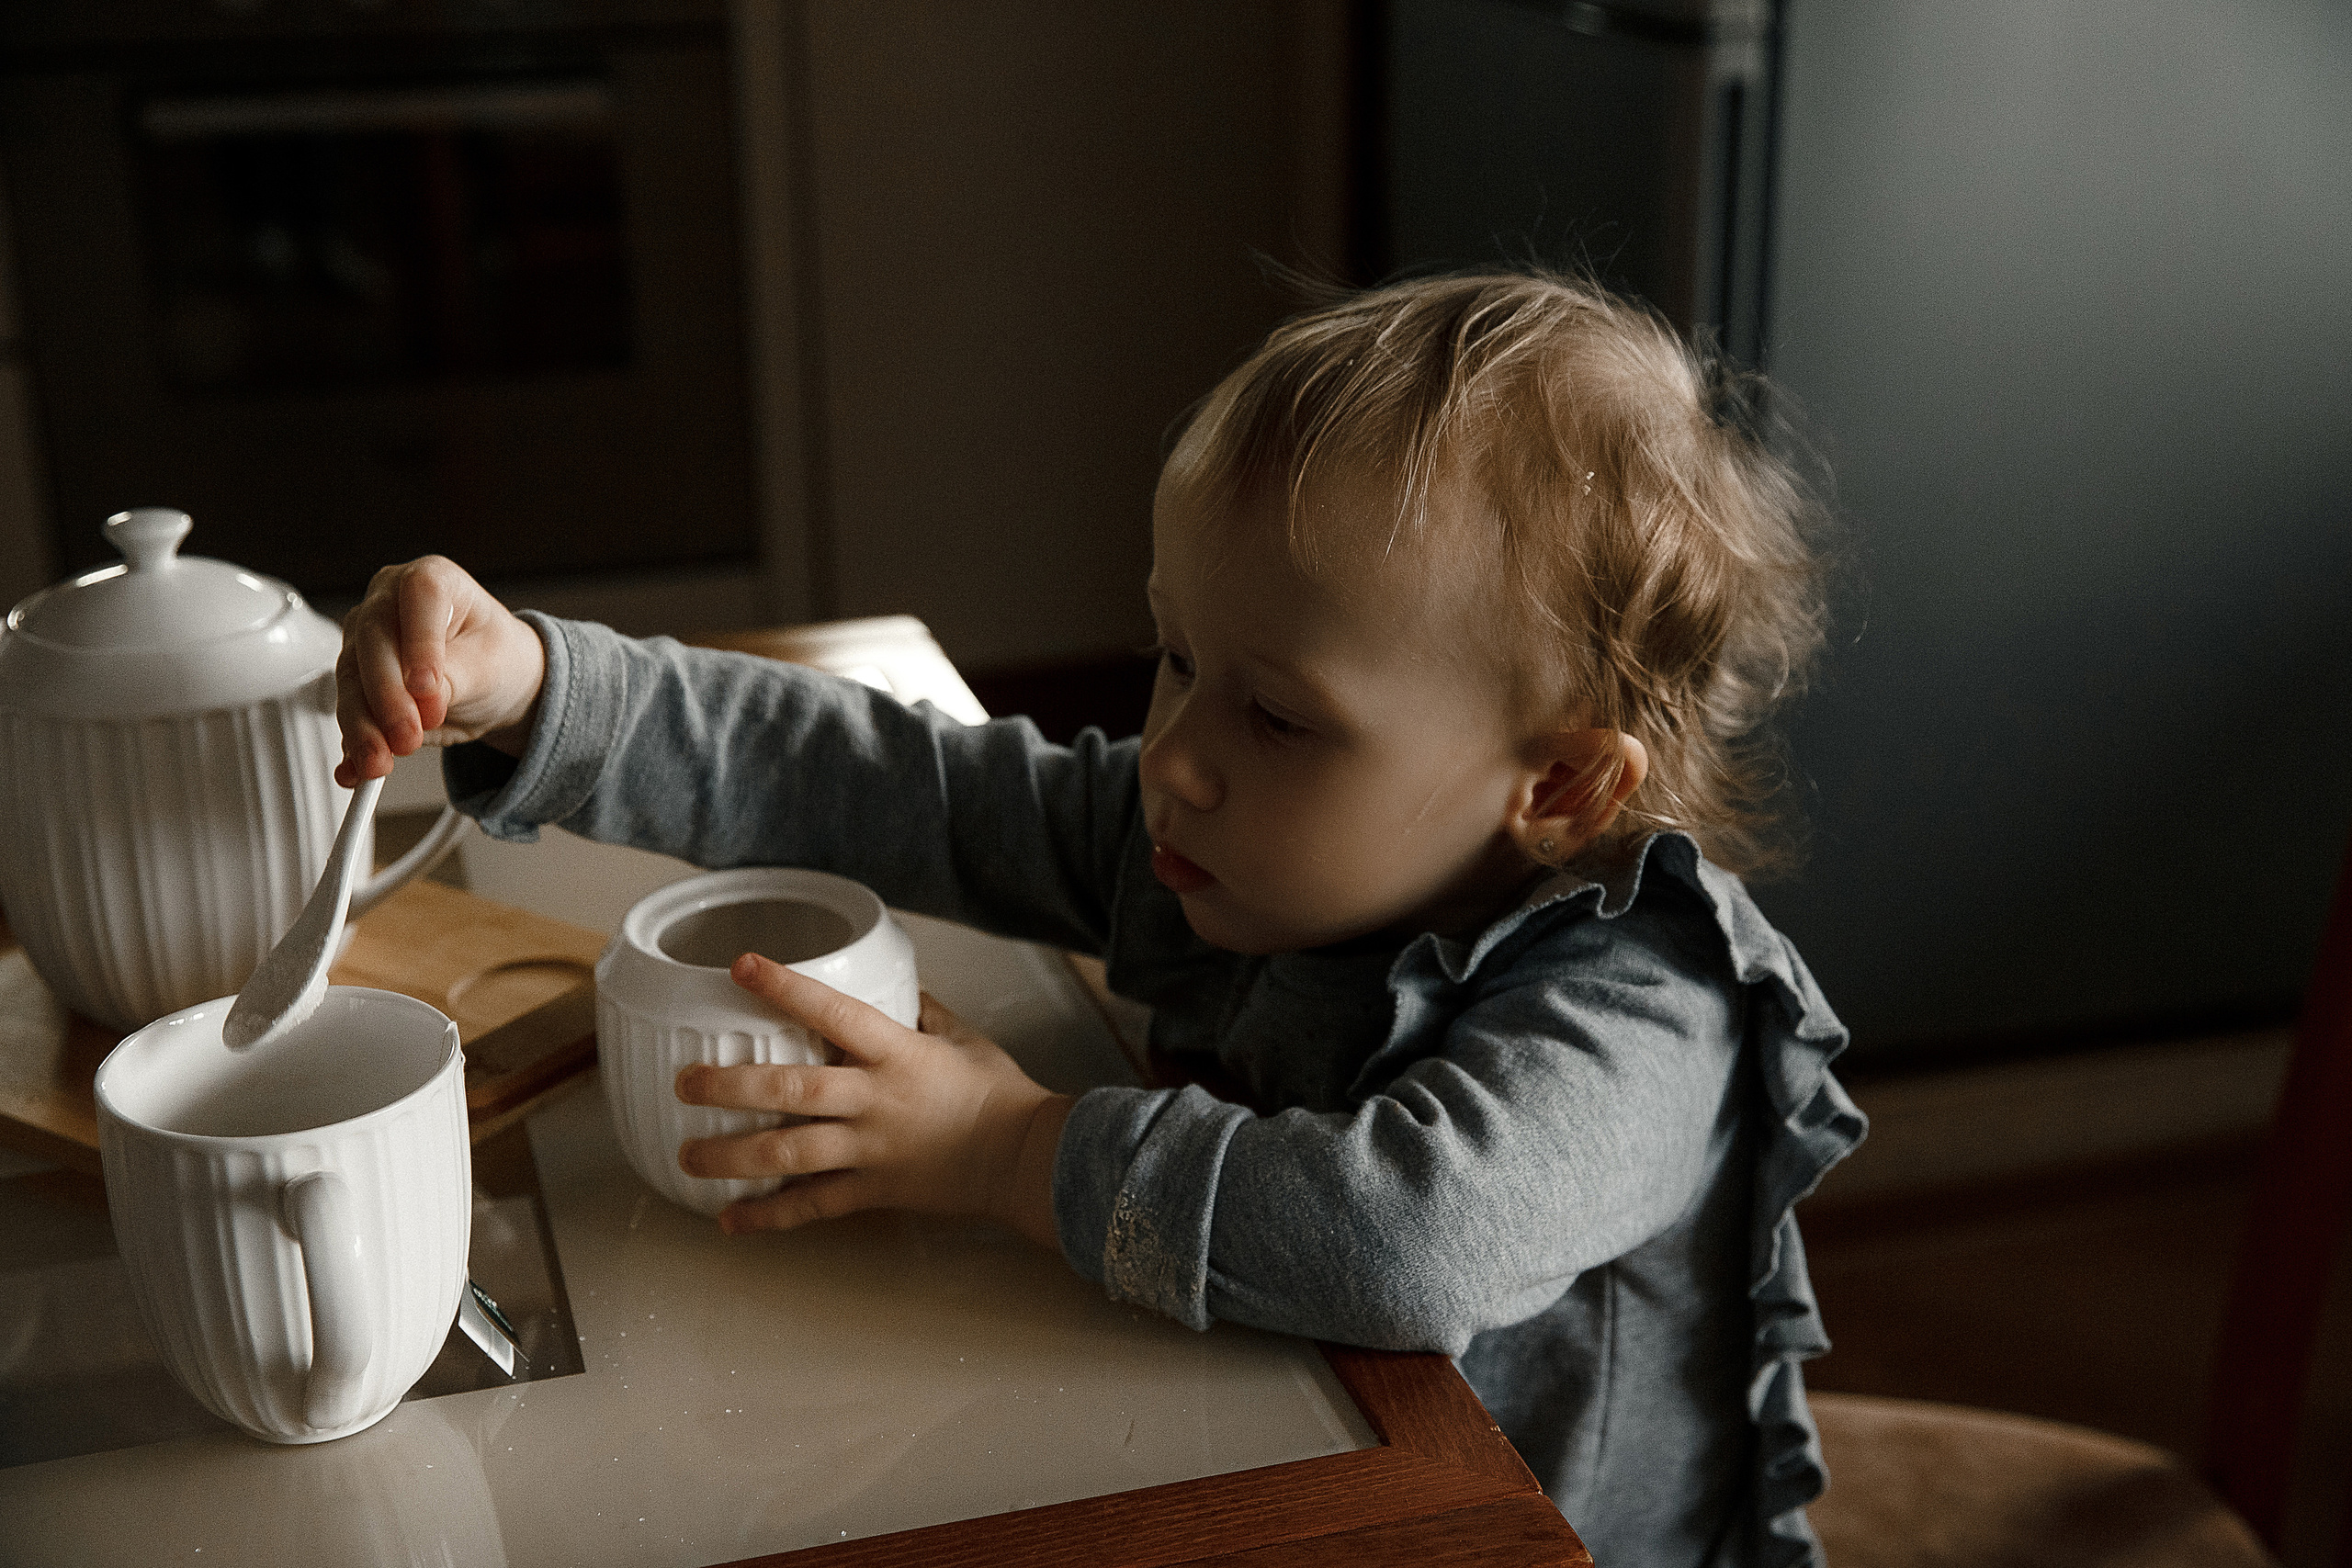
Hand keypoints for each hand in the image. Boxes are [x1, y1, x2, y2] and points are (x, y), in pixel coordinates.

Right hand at [334, 557, 547, 785]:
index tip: (428, 689)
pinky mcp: (355, 683)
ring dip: (362, 727)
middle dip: (387, 696)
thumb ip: (455, 679)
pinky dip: (351, 746)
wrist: (493, 687)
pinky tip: (354, 770)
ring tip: (379, 763)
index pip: (420, 597)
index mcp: (432, 581)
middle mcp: (388, 604)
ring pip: (351, 680)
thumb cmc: (497, 659)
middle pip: (374, 641)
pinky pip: (348, 713)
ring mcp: (365, 643)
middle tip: (406, 737)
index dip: (419, 642)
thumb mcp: (490, 667)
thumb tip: (420, 701)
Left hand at [676, 955, 1073, 1245]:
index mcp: (896, 1053)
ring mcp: (871, 1149)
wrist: (1027, 1158)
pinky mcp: (874, 1191)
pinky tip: (729, 1221)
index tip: (741, 966)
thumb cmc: (999, 1092)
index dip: (785, 988)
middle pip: (790, 1089)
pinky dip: (769, 1217)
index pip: (832, 1012)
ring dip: (732, 1155)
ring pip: (789, 1152)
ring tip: (687, 1154)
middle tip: (687, 1082)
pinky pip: (813, 1207)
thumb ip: (921, 1010)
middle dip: (730, 1085)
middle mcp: (875, 1099)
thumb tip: (895, 985)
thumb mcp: (961, 1036)